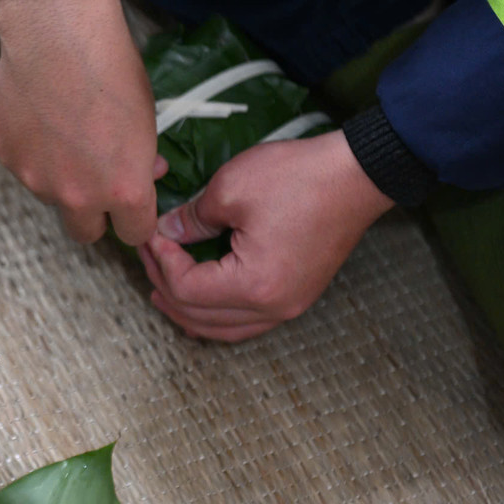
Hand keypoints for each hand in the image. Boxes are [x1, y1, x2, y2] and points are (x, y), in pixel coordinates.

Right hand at [0, 0, 164, 244]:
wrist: (56, 35)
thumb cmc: (112, 68)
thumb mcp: (146, 117)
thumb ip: (142, 157)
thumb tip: (146, 171)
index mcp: (123, 189)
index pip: (135, 232)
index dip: (136, 217)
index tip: (133, 202)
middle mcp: (79, 197)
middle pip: (86, 234)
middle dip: (95, 214)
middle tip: (97, 179)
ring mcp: (38, 181)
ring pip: (53, 197)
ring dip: (62, 179)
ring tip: (64, 130)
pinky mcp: (9, 159)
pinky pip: (27, 168)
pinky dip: (35, 153)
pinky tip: (40, 117)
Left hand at [137, 129, 394, 341]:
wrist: (357, 174)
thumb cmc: (299, 177)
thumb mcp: (230, 189)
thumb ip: (191, 219)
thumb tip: (167, 232)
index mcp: (254, 285)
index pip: (187, 288)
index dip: (160, 262)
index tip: (151, 235)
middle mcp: (273, 307)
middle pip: (199, 316)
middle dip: (165, 287)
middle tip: (146, 258)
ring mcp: (288, 306)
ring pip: (223, 328)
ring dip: (188, 311)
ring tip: (160, 291)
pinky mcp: (296, 295)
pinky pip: (246, 321)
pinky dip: (216, 315)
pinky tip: (200, 302)